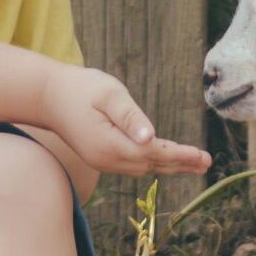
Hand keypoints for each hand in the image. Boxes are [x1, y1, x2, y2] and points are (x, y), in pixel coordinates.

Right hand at [44, 67, 213, 178]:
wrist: (48, 97)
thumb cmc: (80, 89)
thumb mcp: (108, 94)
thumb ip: (130, 116)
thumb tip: (150, 138)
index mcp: (109, 144)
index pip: (152, 153)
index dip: (179, 155)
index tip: (202, 156)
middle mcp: (106, 160)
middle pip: (151, 164)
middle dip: (181, 164)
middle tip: (207, 162)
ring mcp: (103, 162)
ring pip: (144, 167)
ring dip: (170, 166)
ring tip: (197, 164)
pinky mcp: (102, 158)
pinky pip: (134, 164)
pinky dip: (155, 163)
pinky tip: (170, 161)